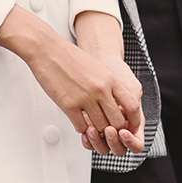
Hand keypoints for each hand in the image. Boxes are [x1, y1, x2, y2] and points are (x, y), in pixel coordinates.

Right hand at [73, 9, 144, 155]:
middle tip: (108, 130)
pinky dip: (82, 129)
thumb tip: (117, 102)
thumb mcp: (98, 68)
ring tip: (93, 128)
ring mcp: (85, 98)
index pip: (132, 105)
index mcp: (110, 79)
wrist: (49, 51)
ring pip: (100, 127)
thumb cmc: (71, 58)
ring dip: (97, 131)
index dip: (132, 119)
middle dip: (114, 129)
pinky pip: (81, 126)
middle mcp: (100, 90)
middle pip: (117, 122)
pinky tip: (80, 123)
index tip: (130, 125)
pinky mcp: (69, 105)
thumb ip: (109, 85)